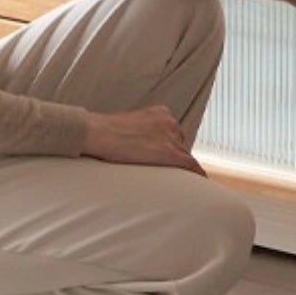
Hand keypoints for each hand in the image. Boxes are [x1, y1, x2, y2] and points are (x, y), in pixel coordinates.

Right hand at [81, 105, 204, 171]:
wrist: (96, 132)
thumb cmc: (104, 132)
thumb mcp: (127, 126)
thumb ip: (140, 133)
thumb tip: (137, 145)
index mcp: (160, 113)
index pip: (173, 134)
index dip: (169, 147)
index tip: (165, 158)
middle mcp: (170, 122)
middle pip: (181, 144)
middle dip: (175, 157)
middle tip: (167, 171)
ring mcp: (171, 137)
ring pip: (185, 156)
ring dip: (182, 168)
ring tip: (180, 181)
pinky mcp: (170, 153)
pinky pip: (190, 165)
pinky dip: (196, 173)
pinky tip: (199, 181)